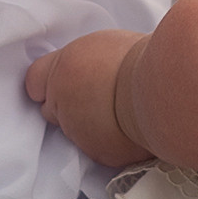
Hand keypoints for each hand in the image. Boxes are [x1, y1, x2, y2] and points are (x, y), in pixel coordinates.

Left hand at [25, 30, 151, 167]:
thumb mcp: (108, 45)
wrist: (162, 92)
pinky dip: (108, 143)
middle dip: (67, 107)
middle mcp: (62, 100)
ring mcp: (77, 130)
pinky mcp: (97, 153)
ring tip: (118, 115)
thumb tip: (91, 70)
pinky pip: (97, 150)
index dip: (48, 83)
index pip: (35, 80)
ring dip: (88, 126)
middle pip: (51, 109)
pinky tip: (127, 131)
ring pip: (73, 132)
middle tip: (96, 100)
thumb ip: (88, 62)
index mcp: (64, 67)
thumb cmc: (145, 59)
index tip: (62, 85)